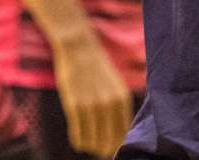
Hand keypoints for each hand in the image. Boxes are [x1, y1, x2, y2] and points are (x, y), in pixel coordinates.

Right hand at [53, 35, 133, 157]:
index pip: (124, 136)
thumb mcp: (114, 86)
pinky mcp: (74, 105)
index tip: (109, 148)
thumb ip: (118, 108)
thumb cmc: (95, 68)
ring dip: (89, 146)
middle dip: (103, 150)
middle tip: (96, 148)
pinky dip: (78, 141)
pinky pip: (78, 134)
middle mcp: (110, 104)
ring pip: (93, 141)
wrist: (78, 47)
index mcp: (123, 100)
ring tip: (85, 143)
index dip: (116, 146)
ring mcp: (92, 105)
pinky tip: (77, 141)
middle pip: (109, 142)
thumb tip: (117, 136)